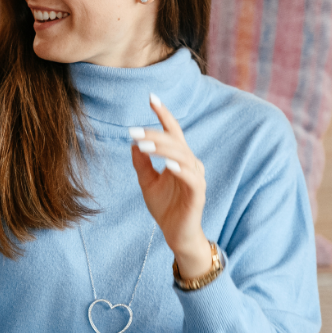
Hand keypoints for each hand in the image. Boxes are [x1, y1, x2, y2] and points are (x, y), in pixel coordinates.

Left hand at [129, 94, 213, 277]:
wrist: (175, 234)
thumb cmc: (165, 207)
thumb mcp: (147, 182)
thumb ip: (142, 163)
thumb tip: (133, 143)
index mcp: (179, 158)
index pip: (173, 132)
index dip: (163, 114)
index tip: (151, 97)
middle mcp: (191, 164)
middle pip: (175, 141)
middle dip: (155, 134)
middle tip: (134, 131)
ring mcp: (196, 178)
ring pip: (182, 156)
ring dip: (163, 149)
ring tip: (144, 146)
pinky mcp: (198, 194)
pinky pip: (191, 178)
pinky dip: (180, 169)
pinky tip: (168, 164)